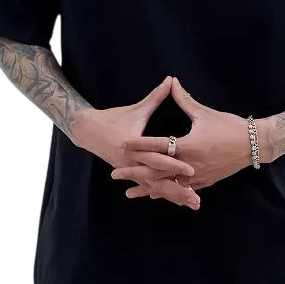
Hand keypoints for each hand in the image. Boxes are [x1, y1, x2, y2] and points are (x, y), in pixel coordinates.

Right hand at [71, 75, 199, 209]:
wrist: (88, 131)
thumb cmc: (114, 117)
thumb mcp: (136, 109)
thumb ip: (156, 97)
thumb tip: (171, 80)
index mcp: (133, 146)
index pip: (157, 156)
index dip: (175, 163)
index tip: (193, 169)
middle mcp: (132, 162)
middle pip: (157, 179)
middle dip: (177, 188)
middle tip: (196, 197)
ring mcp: (131, 170)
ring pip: (155, 187)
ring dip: (174, 196)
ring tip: (194, 203)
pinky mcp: (131, 174)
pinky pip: (149, 187)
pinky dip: (163, 194)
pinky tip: (178, 202)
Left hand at [110, 77, 258, 200]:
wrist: (254, 145)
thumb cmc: (230, 126)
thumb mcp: (205, 113)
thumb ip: (184, 100)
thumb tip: (172, 81)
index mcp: (189, 145)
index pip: (158, 145)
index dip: (138, 144)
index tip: (122, 144)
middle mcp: (190, 163)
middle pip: (157, 170)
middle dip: (135, 173)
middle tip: (115, 174)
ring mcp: (198, 175)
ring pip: (167, 185)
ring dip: (147, 188)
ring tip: (129, 192)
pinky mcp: (205, 182)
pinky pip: (181, 190)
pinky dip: (167, 192)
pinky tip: (155, 195)